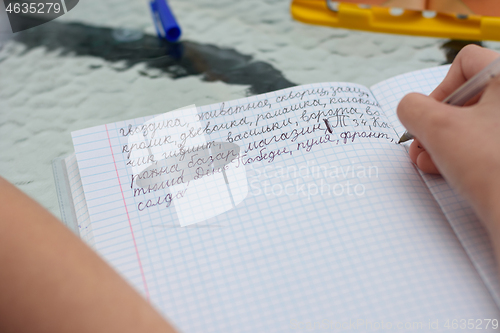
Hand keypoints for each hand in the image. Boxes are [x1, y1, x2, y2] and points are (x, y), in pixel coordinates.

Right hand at [397, 45, 499, 235]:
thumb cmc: (494, 166)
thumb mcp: (437, 128)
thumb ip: (412, 108)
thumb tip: (410, 108)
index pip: (466, 62)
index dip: (439, 90)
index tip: (429, 116)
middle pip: (470, 96)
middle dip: (438, 123)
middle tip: (424, 144)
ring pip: (478, 121)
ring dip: (447, 141)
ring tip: (430, 162)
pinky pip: (490, 141)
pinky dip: (468, 152)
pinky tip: (449, 170)